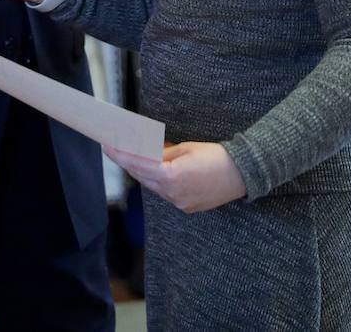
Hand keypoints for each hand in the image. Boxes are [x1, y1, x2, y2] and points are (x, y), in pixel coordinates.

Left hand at [103, 142, 246, 212]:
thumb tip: (145, 150)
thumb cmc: (217, 156)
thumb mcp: (186, 148)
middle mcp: (172, 194)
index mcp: (171, 176)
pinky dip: (157, 179)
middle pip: (142, 176)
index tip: (106, 144)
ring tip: (134, 154)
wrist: (244, 174)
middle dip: (129, 160)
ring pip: (152, 185)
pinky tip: (156, 168)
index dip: (120, 153)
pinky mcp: (187, 206)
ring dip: (143, 170)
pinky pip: (165, 192)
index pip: (137, 164)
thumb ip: (162, 152)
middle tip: (116, 145)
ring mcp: (179, 202)